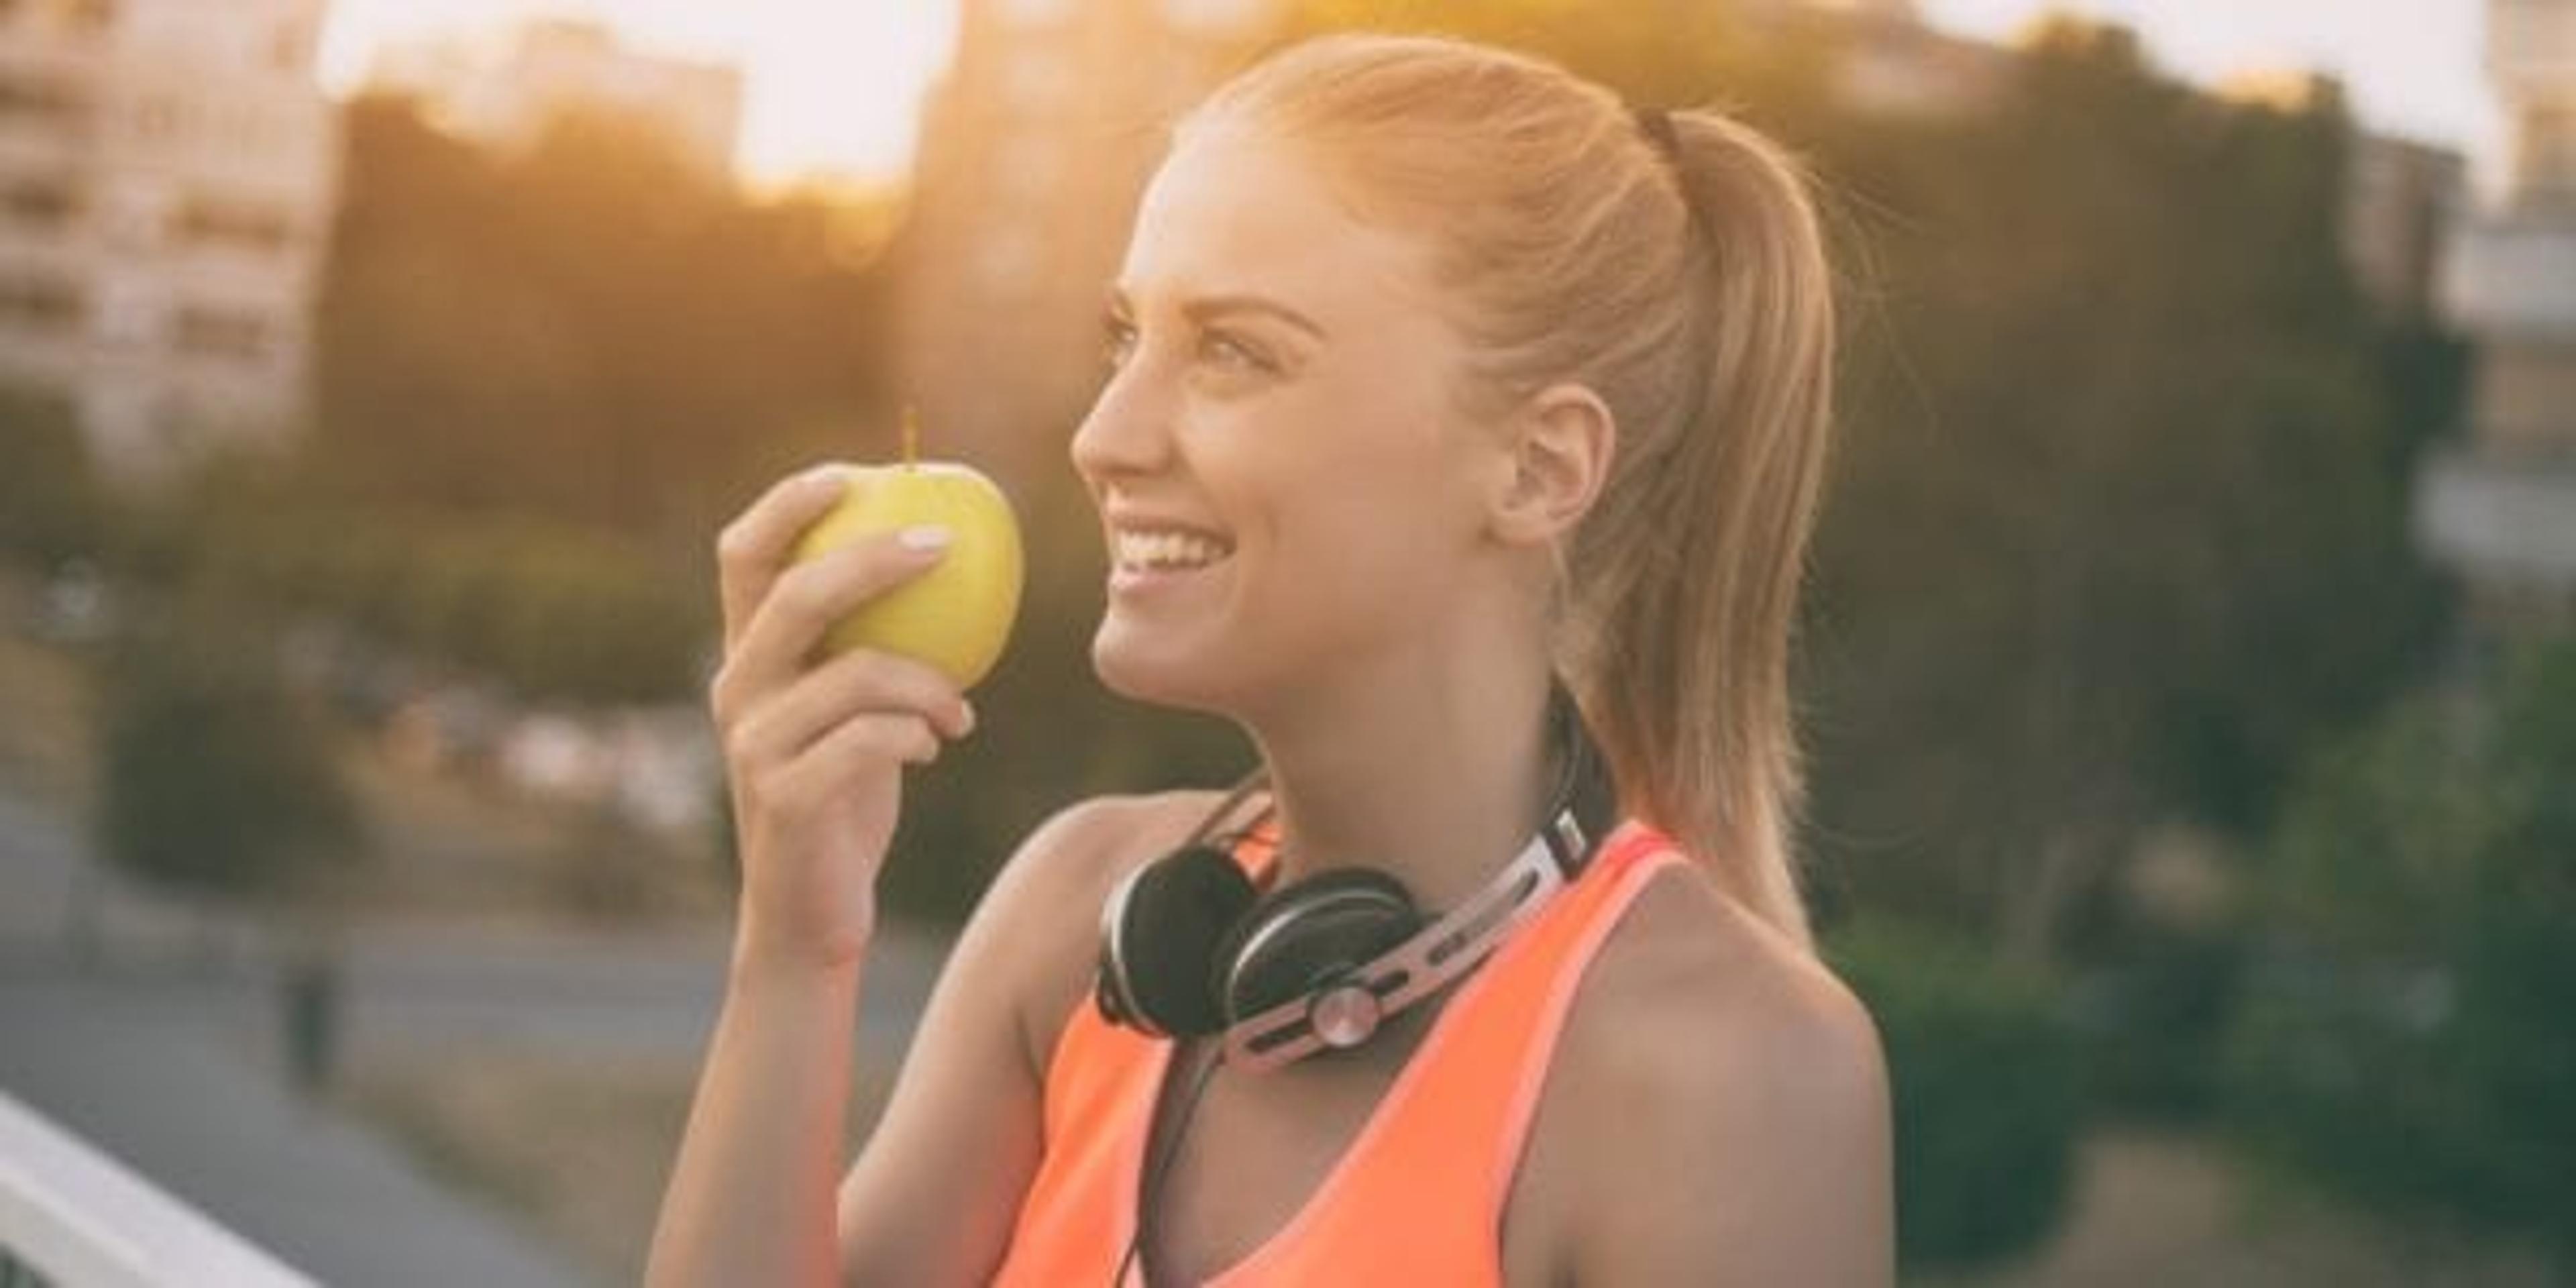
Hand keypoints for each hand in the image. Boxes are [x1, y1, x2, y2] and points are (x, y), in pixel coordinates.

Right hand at [707, 464, 977, 973]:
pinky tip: (937, 746)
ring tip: (958, 710)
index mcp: (748, 656)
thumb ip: (873, 643)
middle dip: (872, 558)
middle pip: (793, 594)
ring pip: (850, 673)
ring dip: (926, 681)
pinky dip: (916, 732)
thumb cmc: (846, 796)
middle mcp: (736, 689)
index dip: (790, 503)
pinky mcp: (782, 797)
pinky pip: (866, 740)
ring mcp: (752, 745)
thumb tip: (950, 559)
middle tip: (945, 545)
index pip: (743, 554)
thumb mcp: (855, 708)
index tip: (858, 473)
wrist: (812, 913)